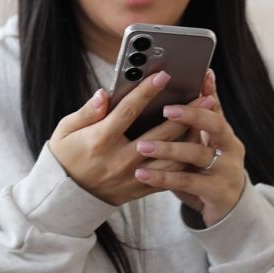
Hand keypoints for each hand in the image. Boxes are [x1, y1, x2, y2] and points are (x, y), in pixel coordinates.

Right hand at [48, 72, 191, 206]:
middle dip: (185, 113)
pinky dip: (185, 159)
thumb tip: (104, 94)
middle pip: (160, 133)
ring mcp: (133, 176)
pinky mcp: (141, 188)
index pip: (128, 111)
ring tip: (208, 121)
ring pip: (171, 158)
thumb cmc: (66, 157)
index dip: (147, 91)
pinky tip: (197, 144)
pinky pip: (169, 175)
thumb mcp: (66, 131)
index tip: (164, 75)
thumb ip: (86, 112)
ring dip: (191, 137)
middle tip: (204, 97)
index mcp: (100, 140)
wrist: (67, 198)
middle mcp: (120, 159)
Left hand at [131, 70, 246, 226]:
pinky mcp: (217, 191)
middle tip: (167, 109)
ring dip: (169, 148)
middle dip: (192, 115)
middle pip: (215, 125)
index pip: (216, 106)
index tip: (199, 74)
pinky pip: (188, 181)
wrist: (230, 209)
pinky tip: (143, 173)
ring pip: (198, 154)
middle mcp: (230, 148)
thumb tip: (192, 85)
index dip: (208, 90)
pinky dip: (164, 177)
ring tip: (143, 145)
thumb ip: (196, 121)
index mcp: (224, 133)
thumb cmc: (209, 171)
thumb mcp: (205, 146)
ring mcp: (227, 169)